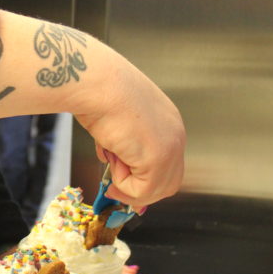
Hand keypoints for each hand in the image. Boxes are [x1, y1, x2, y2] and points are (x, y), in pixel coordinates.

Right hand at [74, 44, 185, 208]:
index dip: (145, 179)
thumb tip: (113, 162)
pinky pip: (140, 190)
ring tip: (110, 160)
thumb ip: (123, 144)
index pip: (167, 164)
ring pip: (155, 190)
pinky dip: (121, 183)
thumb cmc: (101, 91)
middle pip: (168, 183)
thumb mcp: (118, 120)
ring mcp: (170, 147)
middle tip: (114, 186)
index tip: (120, 182)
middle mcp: (175, 135)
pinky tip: (112, 156)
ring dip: (127, 185)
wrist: (98, 83)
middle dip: (139, 189)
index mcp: (168, 123)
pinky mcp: (158, 158)